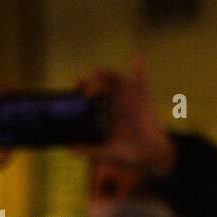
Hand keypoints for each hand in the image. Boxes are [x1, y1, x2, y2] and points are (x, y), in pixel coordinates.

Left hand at [73, 56, 174, 177]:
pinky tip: (136, 59)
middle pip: (99, 88)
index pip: (88, 102)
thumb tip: (66, 147)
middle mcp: (112, 106)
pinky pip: (141, 81)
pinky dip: (139, 70)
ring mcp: (127, 100)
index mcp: (102, 117)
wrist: (150, 157)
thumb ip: (86, 150)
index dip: (80, 95)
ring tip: (96, 71)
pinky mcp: (143, 98)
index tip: (73, 93)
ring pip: (116, 82)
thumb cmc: (125, 156)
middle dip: (89, 83)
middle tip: (81, 83)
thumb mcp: (103, 154)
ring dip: (106, 74)